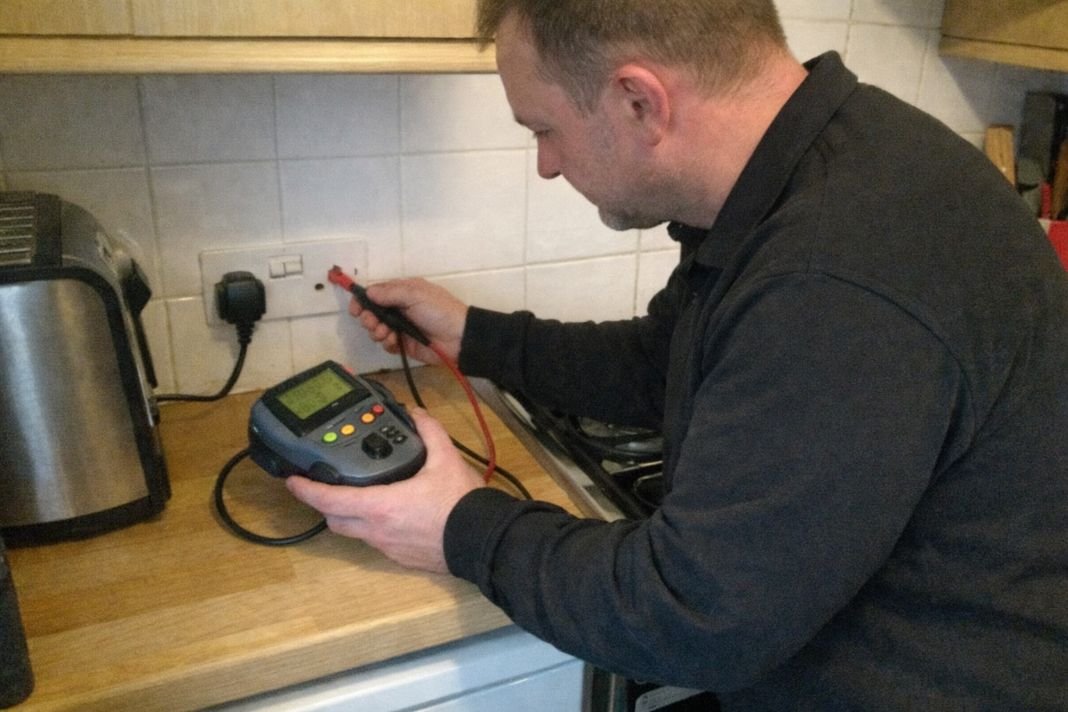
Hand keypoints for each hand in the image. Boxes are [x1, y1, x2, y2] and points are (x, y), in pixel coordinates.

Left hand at [285, 408, 484, 572]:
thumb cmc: (460, 503)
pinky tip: (388, 514)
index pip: (330, 499)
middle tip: (322, 486)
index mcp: (380, 505)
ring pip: (353, 532)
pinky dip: (372, 527)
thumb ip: (428, 431)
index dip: (306, 490)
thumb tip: (416, 414)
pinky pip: (375, 541)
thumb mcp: (446, 459)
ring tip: (355, 497)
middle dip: (323, 503)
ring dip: (347, 516)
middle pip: (334, 519)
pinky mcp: (400, 558)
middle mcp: (377, 530)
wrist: (482, 540)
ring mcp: (387, 547)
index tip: (292, 481)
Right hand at [351, 278, 468, 363]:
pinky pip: (386, 344)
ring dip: (377, 331)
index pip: (376, 293)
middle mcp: (399, 308)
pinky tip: (395, 342)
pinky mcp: (403, 344)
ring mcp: (400, 327)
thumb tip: (368, 293)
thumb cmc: (439, 311)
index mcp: (402, 292)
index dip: (362, 301)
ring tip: (386, 333)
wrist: (459, 338)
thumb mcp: (415, 295)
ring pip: (376, 329)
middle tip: (373, 323)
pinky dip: (387, 343)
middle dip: (368, 318)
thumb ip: (390, 293)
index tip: (355, 310)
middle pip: (372, 312)